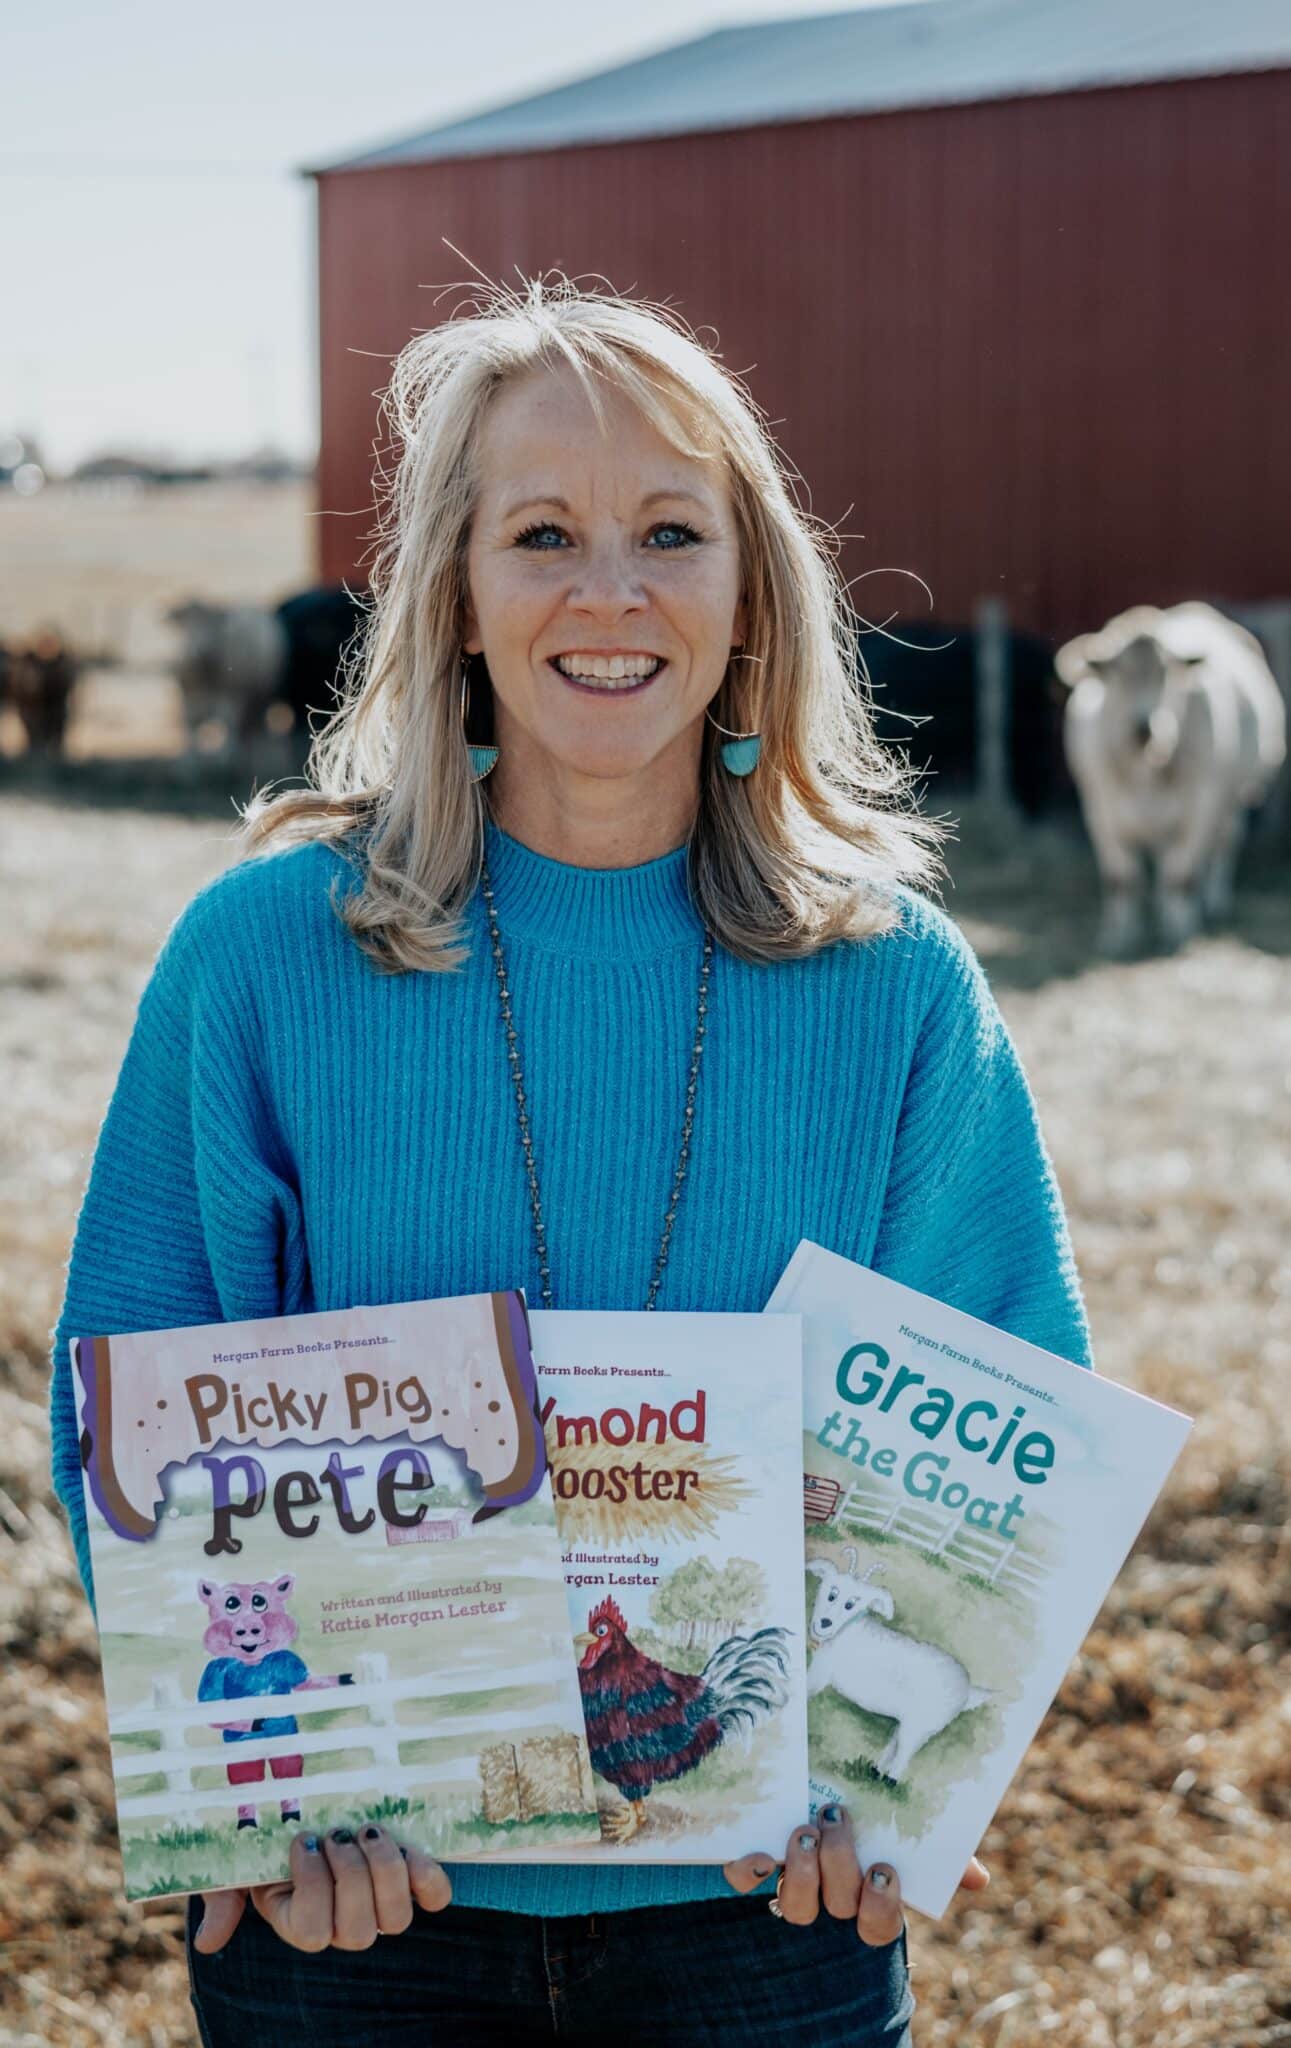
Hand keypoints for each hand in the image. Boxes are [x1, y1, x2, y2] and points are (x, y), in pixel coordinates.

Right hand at [193, 1825, 451, 1954]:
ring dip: (383, 1869)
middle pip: (357, 1932)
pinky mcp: (412, 1880)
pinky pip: (433, 1895)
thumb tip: (209, 1942)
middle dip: (349, 1876)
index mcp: (299, 1921)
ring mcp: (379, 1904)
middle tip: (335, 1831)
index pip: (313, 1933)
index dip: (312, 1887)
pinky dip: (426, 1873)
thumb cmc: (267, 1836)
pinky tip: (409, 1846)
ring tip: (366, 1829)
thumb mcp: (237, 1863)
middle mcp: (342, 1923)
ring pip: (395, 1919)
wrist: (309, 1802)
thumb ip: (222, 1897)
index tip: (302, 1839)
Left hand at [723, 1805, 988, 1941]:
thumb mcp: (908, 1836)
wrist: (814, 1794)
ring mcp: (793, 1891)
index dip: (880, 1905)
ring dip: (802, 1870)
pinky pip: (746, 1883)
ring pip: (797, 1906)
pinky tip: (761, 1851)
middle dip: (838, 1865)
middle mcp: (831, 1904)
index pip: (879, 1925)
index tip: (883, 1869)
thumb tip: (979, 1879)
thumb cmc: (872, 1822)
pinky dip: (750, 1870)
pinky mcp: (756, 1873)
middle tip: (835, 1818)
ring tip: (803, 1829)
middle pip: (837, 1905)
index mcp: (870, 1899)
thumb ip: (944, 1856)